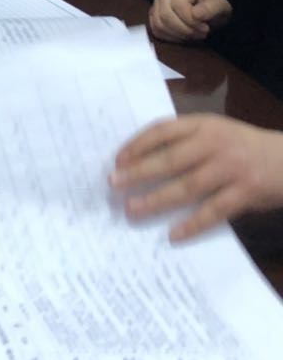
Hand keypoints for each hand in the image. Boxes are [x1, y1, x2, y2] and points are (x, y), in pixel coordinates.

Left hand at [111, 115, 282, 241]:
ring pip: (187, 186)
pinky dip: (192, 224)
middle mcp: (215, 144)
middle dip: (138, 172)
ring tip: (132, 209)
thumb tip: (140, 160)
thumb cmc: (244, 147)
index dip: (137, 144)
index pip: (162, 130)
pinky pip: (213, 211)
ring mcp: (231, 168)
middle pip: (169, 159)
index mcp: (204, 125)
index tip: (117, 160)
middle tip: (113, 184)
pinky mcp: (246, 192)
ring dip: (156, 199)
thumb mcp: (217, 132)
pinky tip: (173, 234)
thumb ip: (187, 140)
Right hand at [148, 0, 232, 42]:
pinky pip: (155, 30)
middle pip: (166, 15)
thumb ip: (211, 9)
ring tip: (192, 35)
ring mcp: (157, 3)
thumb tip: (196, 15)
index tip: (206, 29)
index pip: (178, 6)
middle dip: (184, 30)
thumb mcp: (220, 6)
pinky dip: (169, 37)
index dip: (191, 22)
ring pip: (159, 24)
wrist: (207, 10)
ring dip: (177, 35)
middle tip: (200, 34)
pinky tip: (182, 37)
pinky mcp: (153, 15)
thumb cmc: (213, 7)